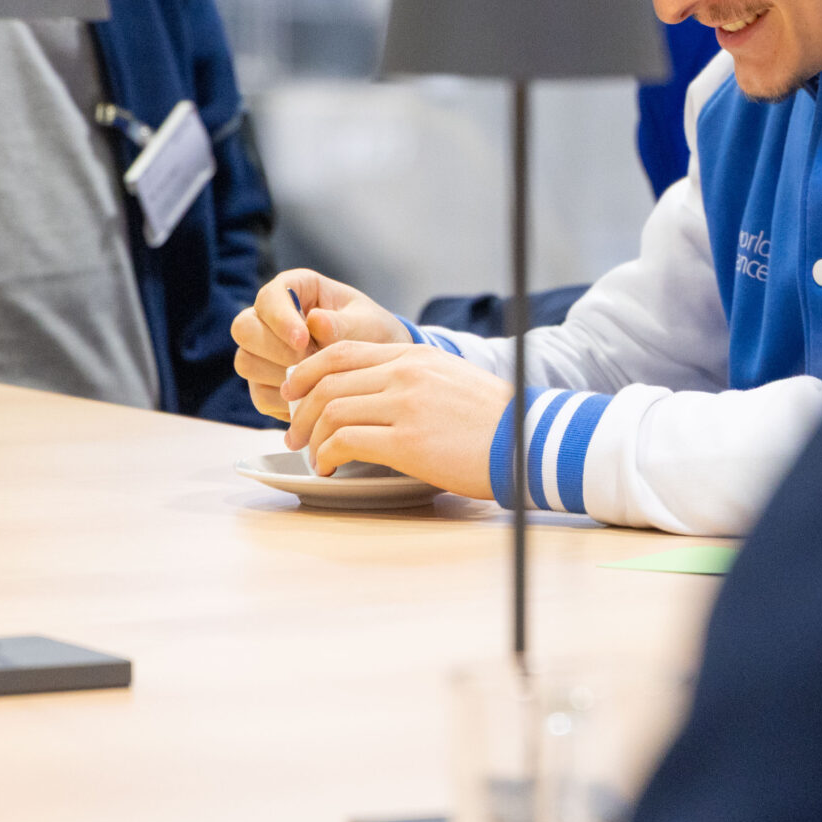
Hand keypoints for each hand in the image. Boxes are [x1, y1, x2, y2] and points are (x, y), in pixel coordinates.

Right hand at [231, 267, 406, 421]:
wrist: (378, 367)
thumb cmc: (372, 334)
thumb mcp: (367, 324)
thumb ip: (342, 324)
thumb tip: (316, 322)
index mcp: (295, 290)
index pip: (269, 297)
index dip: (279, 318)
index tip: (303, 339)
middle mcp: (271, 319)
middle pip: (244, 329)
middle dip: (275, 349)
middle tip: (310, 362)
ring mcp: (263, 353)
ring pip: (246, 363)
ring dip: (281, 375)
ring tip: (319, 379)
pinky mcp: (265, 384)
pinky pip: (260, 395)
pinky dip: (287, 399)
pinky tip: (314, 396)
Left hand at [280, 339, 509, 499]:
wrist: (528, 441)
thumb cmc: (494, 420)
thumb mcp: (451, 380)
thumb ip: (412, 379)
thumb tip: (373, 396)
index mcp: (415, 356)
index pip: (341, 352)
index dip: (307, 372)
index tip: (293, 393)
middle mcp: (405, 374)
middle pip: (327, 381)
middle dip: (300, 411)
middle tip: (294, 435)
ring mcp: (405, 405)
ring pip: (330, 411)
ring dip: (311, 438)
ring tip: (312, 457)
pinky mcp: (407, 442)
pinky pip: (345, 442)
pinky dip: (327, 456)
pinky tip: (330, 469)